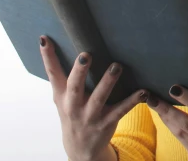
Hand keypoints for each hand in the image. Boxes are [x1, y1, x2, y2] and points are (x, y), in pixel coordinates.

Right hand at [39, 35, 148, 160]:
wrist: (81, 148)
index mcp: (62, 95)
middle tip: (85, 54)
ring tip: (116, 66)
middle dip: (79, 71)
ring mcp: (90, 115)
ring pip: (99, 98)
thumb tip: (64, 46)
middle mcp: (73, 105)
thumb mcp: (63, 98)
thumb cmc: (74, 112)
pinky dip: (132, 101)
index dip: (48, 56)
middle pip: (74, 86)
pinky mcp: (106, 122)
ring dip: (108, 82)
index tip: (44, 39)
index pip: (52, 73)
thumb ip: (64, 77)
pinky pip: (121, 110)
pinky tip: (143, 92)